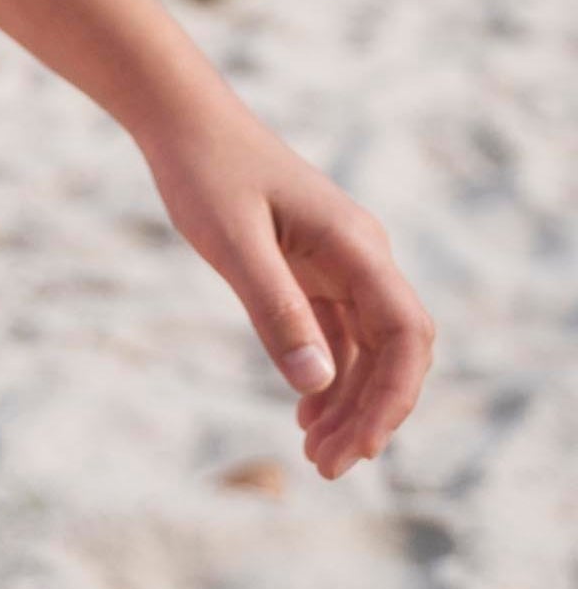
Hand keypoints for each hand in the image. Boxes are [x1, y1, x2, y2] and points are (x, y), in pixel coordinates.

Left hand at [141, 99, 435, 480]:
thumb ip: (274, 310)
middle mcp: (361, 257)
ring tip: (316, 455)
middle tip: (326, 467)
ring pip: (365, 349)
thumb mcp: (233, 243)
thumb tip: (316, 385)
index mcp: (356, 245)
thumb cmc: (205, 171)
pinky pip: (335, 334)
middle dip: (370, 413)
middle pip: (392, 351)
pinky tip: (305, 415)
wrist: (182, 121)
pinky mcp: (312, 270)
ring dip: (348, 403)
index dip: (394, 397)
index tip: (362, 447)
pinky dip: (326, 377)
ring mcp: (340, 264)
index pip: (406, 333)